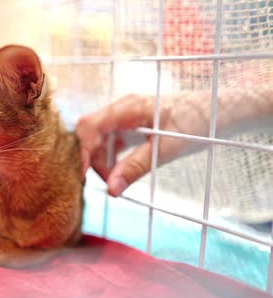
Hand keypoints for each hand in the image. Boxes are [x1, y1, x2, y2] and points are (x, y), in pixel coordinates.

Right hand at [76, 93, 213, 196]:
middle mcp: (120, 110)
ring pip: (97, 141)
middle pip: (89, 134)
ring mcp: (122, 118)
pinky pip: (108, 144)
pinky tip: (119, 173)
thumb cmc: (197, 124)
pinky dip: (110, 160)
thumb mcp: (167, 149)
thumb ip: (136, 167)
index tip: (81, 177)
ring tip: (117, 181)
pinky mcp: (127, 128)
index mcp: (127, 108)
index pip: (88, 126)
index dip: (81, 151)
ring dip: (101, 163)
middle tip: (107, 184)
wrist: (218, 112)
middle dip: (91, 160)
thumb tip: (111, 189)